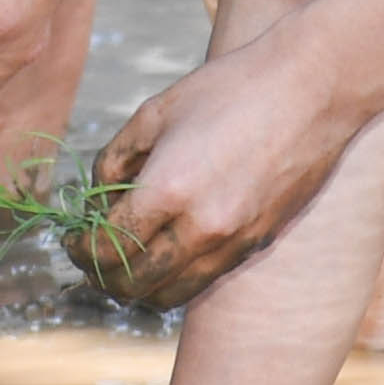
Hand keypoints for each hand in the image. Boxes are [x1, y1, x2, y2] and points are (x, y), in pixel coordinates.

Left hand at [71, 32, 362, 309]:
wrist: (313, 90)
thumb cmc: (230, 89)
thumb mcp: (156, 112)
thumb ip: (116, 158)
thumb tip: (96, 195)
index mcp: (169, 190)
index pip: (108, 247)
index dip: (79, 250)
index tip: (70, 240)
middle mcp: (202, 227)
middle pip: (135, 284)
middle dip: (101, 277)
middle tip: (88, 257)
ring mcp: (235, 241)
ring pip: (172, 294)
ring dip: (140, 288)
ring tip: (124, 264)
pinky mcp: (260, 242)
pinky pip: (206, 280)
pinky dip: (177, 278)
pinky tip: (167, 253)